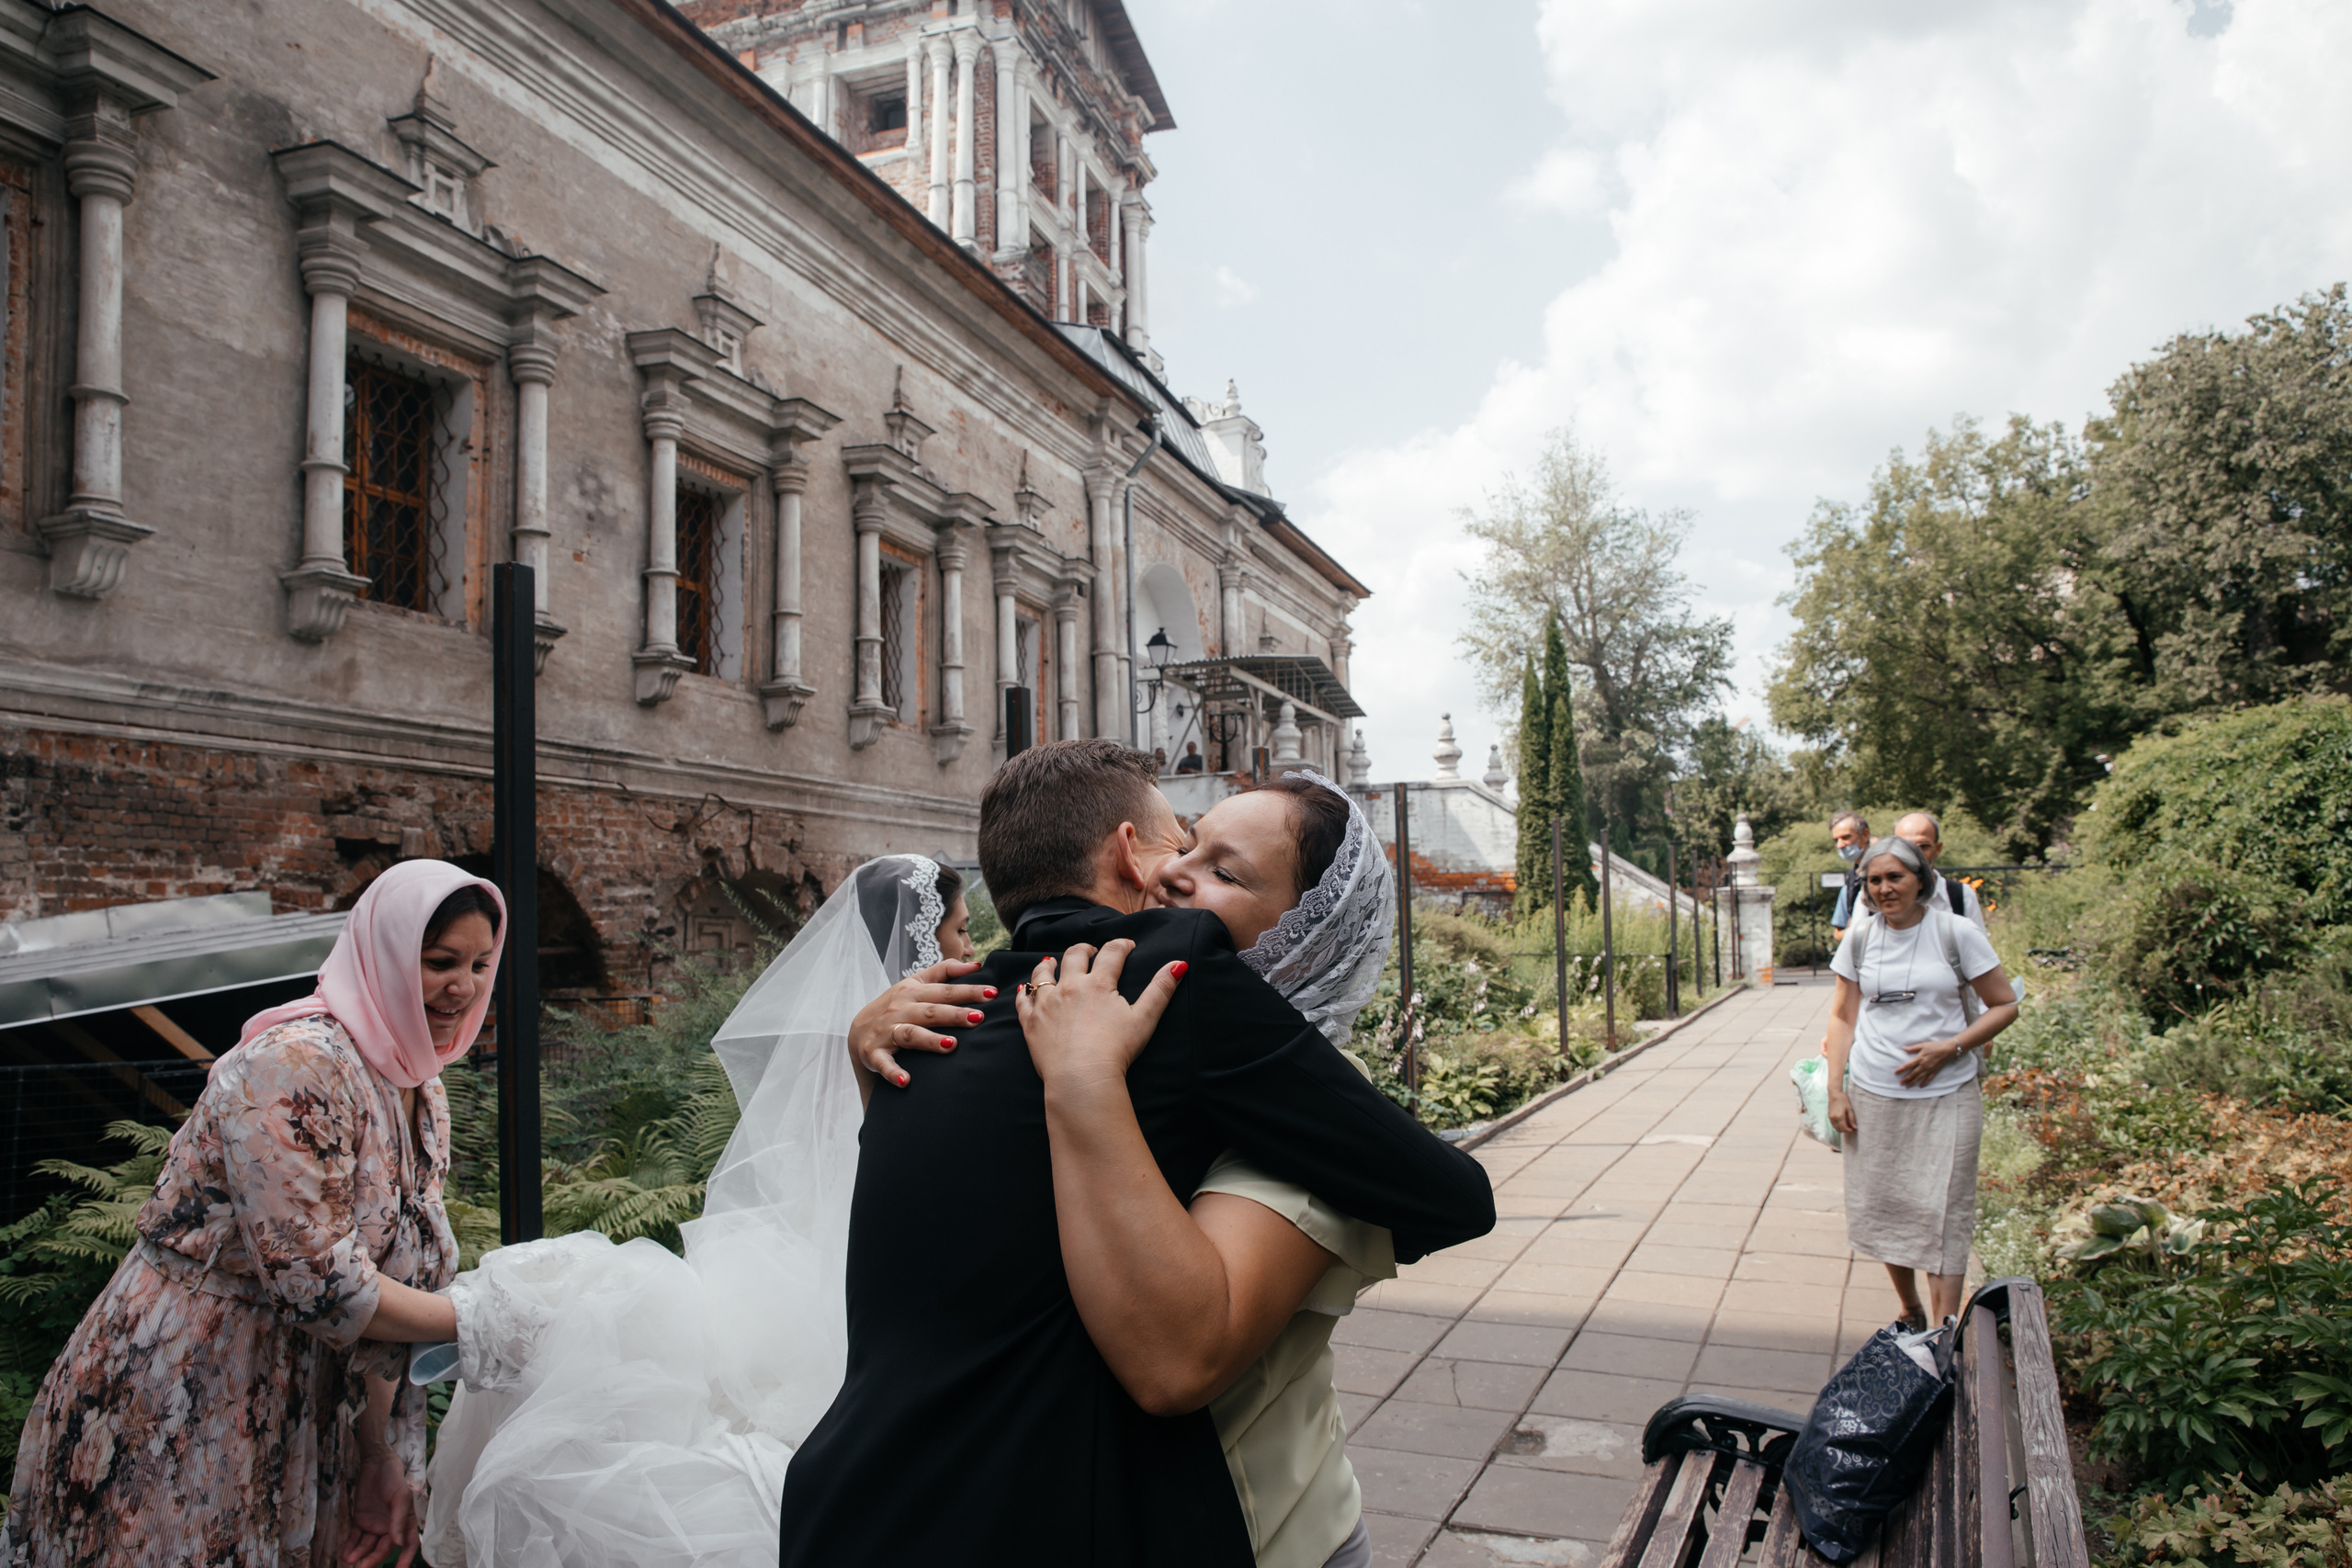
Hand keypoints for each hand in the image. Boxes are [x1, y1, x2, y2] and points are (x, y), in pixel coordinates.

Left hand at [341, 1446, 419, 1566]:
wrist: (375, 1463)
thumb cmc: (394, 1479)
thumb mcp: (400, 1497)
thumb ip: (399, 1520)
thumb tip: (398, 1544)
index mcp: (406, 1522)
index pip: (408, 1544)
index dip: (405, 1558)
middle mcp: (390, 1527)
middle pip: (383, 1548)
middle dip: (374, 1559)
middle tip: (363, 1567)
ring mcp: (374, 1525)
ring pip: (367, 1545)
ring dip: (359, 1554)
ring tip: (349, 1560)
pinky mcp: (360, 1521)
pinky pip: (354, 1537)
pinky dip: (349, 1546)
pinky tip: (344, 1554)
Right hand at [849, 959, 991, 1088]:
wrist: (858, 1029)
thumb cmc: (896, 1005)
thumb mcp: (916, 983)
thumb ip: (945, 971)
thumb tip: (977, 965)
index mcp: (913, 992)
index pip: (945, 991)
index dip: (969, 991)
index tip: (993, 993)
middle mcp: (901, 1010)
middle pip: (931, 1011)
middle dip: (954, 1014)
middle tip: (978, 1018)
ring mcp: (887, 1031)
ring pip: (911, 1034)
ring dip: (929, 1040)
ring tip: (951, 1045)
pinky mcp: (874, 1053)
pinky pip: (884, 1063)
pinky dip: (893, 1072)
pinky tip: (906, 1081)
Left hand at [1014, 941, 1185, 1091]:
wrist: (1082, 1078)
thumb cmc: (1116, 1051)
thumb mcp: (1144, 1019)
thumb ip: (1161, 989)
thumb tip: (1179, 964)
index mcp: (1098, 984)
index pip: (1112, 953)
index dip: (1122, 945)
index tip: (1128, 945)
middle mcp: (1069, 987)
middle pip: (1074, 955)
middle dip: (1085, 949)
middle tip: (1091, 951)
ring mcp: (1047, 1003)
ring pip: (1043, 974)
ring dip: (1049, 964)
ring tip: (1052, 962)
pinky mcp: (1031, 1022)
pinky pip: (1023, 1001)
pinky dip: (1024, 993)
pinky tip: (1025, 990)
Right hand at [1827, 1087, 1857, 1136]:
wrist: (1834, 1094)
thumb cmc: (1843, 1100)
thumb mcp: (1850, 1109)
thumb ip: (1852, 1119)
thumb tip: (1854, 1127)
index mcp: (1839, 1116)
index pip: (1844, 1128)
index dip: (1849, 1130)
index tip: (1853, 1129)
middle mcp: (1834, 1118)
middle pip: (1840, 1129)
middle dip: (1846, 1130)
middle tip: (1851, 1127)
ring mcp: (1830, 1117)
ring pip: (1836, 1128)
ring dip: (1842, 1129)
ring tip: (1847, 1125)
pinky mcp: (1829, 1116)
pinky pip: (1833, 1125)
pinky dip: (1838, 1126)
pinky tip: (1842, 1122)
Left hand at [1897, 1038, 1962, 1087]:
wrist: (1947, 1050)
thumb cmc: (1935, 1046)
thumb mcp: (1923, 1045)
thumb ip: (1913, 1048)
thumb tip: (1904, 1048)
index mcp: (1919, 1059)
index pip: (1908, 1065)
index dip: (1901, 1069)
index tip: (1896, 1073)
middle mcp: (1923, 1066)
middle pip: (1913, 1074)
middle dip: (1906, 1079)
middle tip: (1901, 1083)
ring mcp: (1929, 1069)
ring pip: (1920, 1078)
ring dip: (1913, 1082)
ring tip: (1907, 1086)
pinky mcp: (1935, 1071)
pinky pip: (1929, 1079)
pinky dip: (1925, 1083)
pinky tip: (1921, 1086)